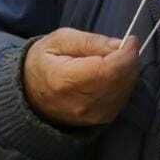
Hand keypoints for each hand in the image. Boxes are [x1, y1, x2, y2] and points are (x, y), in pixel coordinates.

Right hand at [23, 29, 140, 126]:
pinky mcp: (100, 120)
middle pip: (120, 81)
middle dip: (129, 61)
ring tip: (116, 59)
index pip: (107, 70)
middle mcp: (80, 103)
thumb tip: (119, 44)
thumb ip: (90, 41)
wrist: (30, 94)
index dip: (125, 54)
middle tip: (125, 47)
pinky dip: (124, 84)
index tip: (130, 40)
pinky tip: (114, 74)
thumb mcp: (60, 40)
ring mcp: (91, 115)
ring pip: (125, 91)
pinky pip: (122, 100)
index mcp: (65, 80)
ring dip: (128, 73)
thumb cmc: (44, 62)